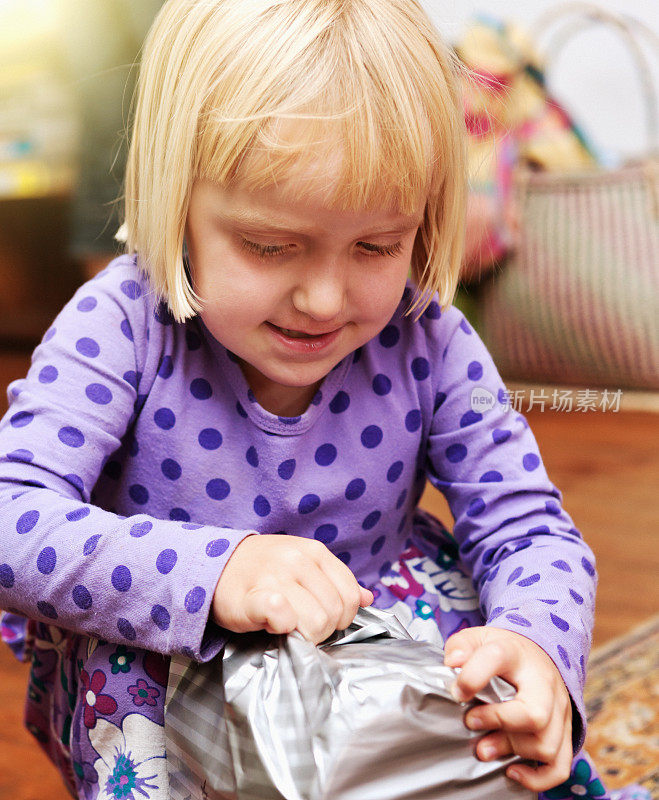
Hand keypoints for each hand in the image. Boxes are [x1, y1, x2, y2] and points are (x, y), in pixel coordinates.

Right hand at [212, 534, 373, 643]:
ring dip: (303, 634)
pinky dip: (283, 626)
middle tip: (300, 625)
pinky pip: (283, 615)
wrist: (214, 566)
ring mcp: (276, 575)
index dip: (341, 617)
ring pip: (316, 622)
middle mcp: (298, 560)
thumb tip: (368, 597)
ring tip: (285, 625)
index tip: (322, 619)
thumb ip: (335, 581)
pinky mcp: (254, 596)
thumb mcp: (302, 565)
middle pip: (334, 613)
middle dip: (322, 629)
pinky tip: (274, 624)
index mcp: (315, 552)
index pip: (350, 595)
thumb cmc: (262, 570)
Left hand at [444, 626, 572, 792]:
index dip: (473, 676)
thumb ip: (461, 647)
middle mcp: (543, 681)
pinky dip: (537, 778)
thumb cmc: (502, 650)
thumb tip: (452, 663)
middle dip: (499, 723)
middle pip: (535, 713)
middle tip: (471, 722)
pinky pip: (560, 766)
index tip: (457, 692)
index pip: (498, 658)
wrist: (538, 654)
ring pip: (547, 744)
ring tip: (483, 746)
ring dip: (512, 750)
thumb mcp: (478, 638)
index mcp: (515, 654)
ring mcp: (559, 708)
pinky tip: (511, 771)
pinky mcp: (564, 731)